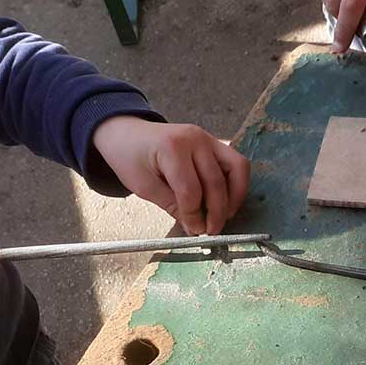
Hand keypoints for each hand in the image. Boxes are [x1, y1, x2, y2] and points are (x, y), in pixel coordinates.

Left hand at [93, 116, 250, 235]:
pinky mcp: (215, 142)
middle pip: (216, 182)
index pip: (190, 190)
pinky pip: (237, 164)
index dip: (194, 215)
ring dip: (235, 196)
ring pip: (237, 168)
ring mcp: (209, 138)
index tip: (195, 231)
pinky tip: (227, 201)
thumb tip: (196, 227)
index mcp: (171, 148)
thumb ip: (172, 205)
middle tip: (211, 231)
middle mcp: (195, 139)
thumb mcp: (144, 186)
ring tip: (225, 216)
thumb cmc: (130, 158)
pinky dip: (236, 184)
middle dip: (216, 212)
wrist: (128, 133)